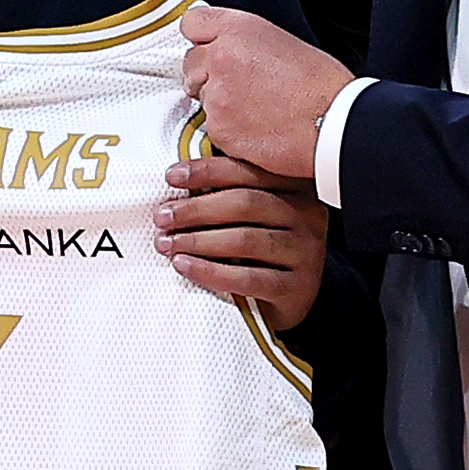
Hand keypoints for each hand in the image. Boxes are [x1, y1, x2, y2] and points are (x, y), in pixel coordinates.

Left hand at [154, 145, 329, 326]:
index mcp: (295, 187)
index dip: (207, 171)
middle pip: (246, 204)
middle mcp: (306, 216)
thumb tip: (179, 180)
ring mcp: (305, 252)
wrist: (295, 298)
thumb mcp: (256, 216)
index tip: (171, 176)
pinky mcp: (295, 288)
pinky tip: (183, 265)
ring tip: (167, 244)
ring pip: (245, 240)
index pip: (248, 171)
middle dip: (196, 209)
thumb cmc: (265, 250)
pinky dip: (209, 271)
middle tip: (162, 217)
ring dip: (198, 241)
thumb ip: (231, 193)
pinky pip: (247, 278)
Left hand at [179, 4, 348, 184]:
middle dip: (207, 75)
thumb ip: (247, 42)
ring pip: (200, 97)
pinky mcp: (218, 127)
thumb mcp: (284, 43)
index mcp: (239, 28)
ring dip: (219, 103)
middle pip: (191, 63)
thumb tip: (231, 48)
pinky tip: (256, 129)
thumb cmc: (323, 87)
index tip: (209, 48)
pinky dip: (228, 130)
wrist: (334, 125)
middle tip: (239, 87)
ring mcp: (216, 94)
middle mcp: (221, 56)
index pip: (193, 23)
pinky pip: (212, 127)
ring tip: (255, 110)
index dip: (202, 39)